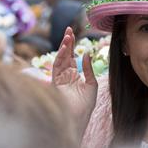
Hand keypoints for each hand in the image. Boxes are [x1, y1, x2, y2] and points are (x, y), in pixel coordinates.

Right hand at [52, 27, 97, 144]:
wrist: (79, 118)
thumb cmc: (85, 105)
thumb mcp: (91, 84)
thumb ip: (88, 69)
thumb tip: (85, 53)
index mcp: (73, 76)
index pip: (71, 57)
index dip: (72, 46)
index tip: (73, 34)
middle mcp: (64, 75)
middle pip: (64, 55)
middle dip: (66, 43)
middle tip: (69, 29)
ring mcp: (59, 79)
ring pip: (59, 59)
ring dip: (63, 47)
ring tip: (68, 36)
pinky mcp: (55, 83)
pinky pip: (56, 67)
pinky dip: (60, 57)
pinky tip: (64, 48)